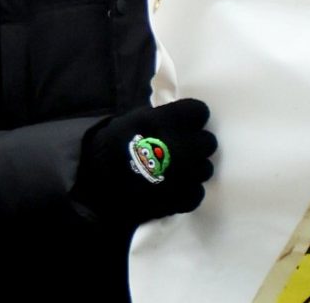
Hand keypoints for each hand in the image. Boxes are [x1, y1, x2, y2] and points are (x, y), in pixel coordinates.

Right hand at [74, 99, 214, 226]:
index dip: (190, 116)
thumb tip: (174, 120)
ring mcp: (188, 175)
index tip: (182, 122)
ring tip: (175, 170)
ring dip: (193, 167)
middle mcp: (184, 147)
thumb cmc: (110, 148)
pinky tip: (172, 187)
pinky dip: (187, 190)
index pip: (199, 111)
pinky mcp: (186, 198)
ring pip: (206, 167)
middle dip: (195, 143)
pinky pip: (198, 190)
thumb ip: (159, 119)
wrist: (100, 187)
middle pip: (208, 141)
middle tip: (179, 147)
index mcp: (168, 122)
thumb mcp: (131, 121)